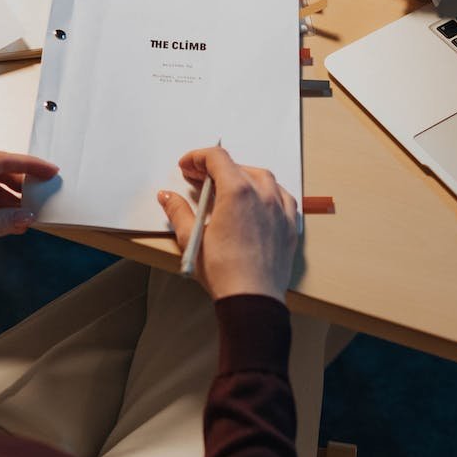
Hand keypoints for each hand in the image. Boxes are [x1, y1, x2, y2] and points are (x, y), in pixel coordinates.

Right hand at [158, 146, 297, 302]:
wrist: (253, 299)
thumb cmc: (224, 271)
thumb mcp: (192, 238)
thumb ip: (178, 211)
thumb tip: (167, 196)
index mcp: (237, 192)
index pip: (217, 158)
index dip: (197, 158)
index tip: (187, 166)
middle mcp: (262, 194)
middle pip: (238, 166)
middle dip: (215, 169)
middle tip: (197, 178)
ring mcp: (279, 208)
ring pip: (262, 178)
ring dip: (242, 176)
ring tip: (226, 186)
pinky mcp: (289, 225)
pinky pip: (281, 197)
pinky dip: (267, 192)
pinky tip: (258, 201)